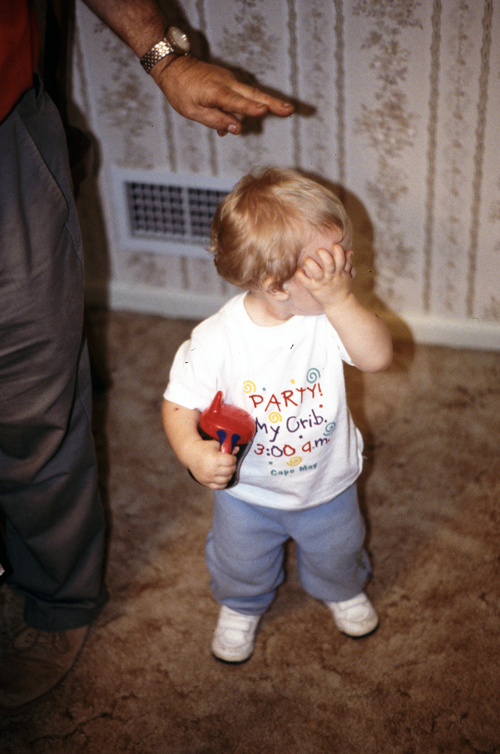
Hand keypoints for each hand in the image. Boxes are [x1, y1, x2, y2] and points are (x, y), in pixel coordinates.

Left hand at [151, 55, 293, 134]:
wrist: (173, 66)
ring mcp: (229, 79)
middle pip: (253, 95)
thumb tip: (236, 128)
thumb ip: (215, 120)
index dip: (250, 108)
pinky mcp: (229, 80)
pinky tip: (243, 116)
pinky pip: (242, 95)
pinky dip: (248, 105)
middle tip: (289, 109)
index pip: (236, 102)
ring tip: (285, 110)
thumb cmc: (180, 91)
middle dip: (272, 103)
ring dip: (266, 103)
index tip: (264, 111)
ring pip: (251, 94)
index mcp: (215, 92)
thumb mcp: (193, 112)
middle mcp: (226, 83)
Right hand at [188, 438, 237, 488]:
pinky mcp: (205, 482)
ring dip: (229, 474)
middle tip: (229, 463)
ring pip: (226, 479)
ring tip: (226, 469)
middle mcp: (211, 469)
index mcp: (214, 458)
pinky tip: (222, 476)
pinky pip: (219, 486)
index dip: (233, 458)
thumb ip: (227, 448)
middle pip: (230, 470)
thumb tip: (237, 449)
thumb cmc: (203, 448)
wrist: (190, 454)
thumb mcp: (215, 444)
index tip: (231, 456)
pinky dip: (223, 482)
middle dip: (232, 466)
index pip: (230, 461)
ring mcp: (208, 477)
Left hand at [294, 245, 354, 311]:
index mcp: (339, 271)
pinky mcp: (312, 289)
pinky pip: (304, 281)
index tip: (334, 245)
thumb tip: (350, 251)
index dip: (338, 250)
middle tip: (319, 251)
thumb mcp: (346, 275)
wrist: (338, 304)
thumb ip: (347, 263)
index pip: (341, 258)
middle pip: (328, 263)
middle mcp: (330, 276)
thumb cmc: (342, 287)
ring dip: (310, 263)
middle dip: (323, 254)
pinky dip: (300, 275)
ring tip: (307, 259)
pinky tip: (300, 270)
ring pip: (315, 271)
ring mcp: (321, 283)